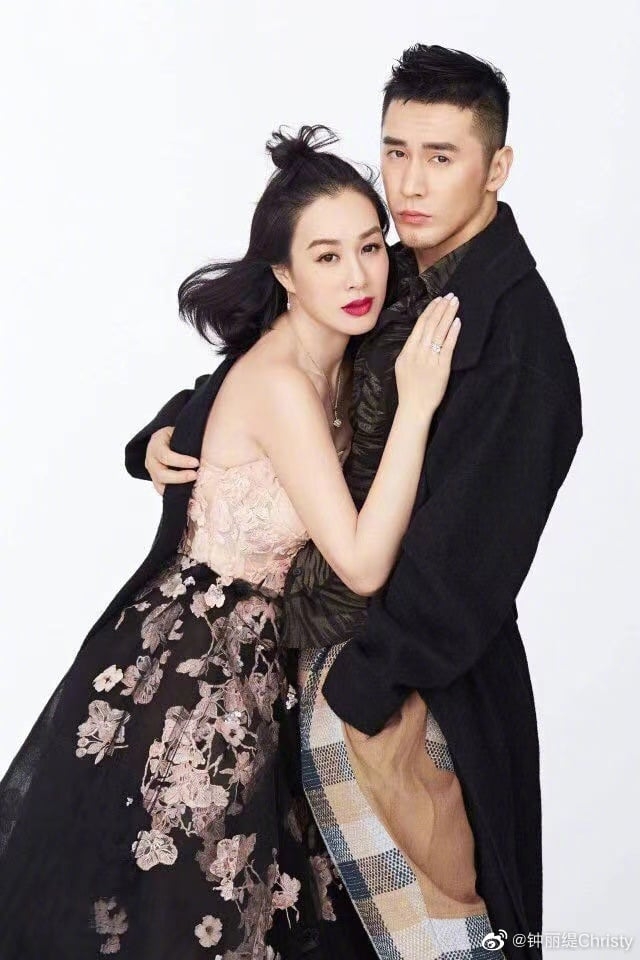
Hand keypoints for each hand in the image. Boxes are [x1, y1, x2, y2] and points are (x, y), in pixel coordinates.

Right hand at [145, 426, 199, 494]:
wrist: (165, 440)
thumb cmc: (175, 435)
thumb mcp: (179, 431)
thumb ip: (189, 438)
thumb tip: (211, 438)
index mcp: (156, 445)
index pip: (166, 456)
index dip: (181, 461)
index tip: (196, 463)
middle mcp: (151, 460)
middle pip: (161, 474)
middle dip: (179, 477)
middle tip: (195, 475)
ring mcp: (152, 472)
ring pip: (160, 485)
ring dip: (178, 487)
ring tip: (193, 487)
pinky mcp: (156, 481)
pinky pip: (163, 491)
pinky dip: (175, 493)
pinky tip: (188, 494)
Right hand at [394, 294, 460, 419]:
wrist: (414, 407)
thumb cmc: (408, 389)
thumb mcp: (402, 366)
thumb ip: (410, 351)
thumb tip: (419, 337)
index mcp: (407, 351)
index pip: (419, 326)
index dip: (430, 311)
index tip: (438, 300)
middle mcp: (418, 352)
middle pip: (430, 325)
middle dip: (440, 308)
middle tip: (450, 296)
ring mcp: (429, 359)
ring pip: (439, 332)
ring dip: (448, 315)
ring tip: (455, 303)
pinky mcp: (441, 367)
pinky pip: (448, 346)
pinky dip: (453, 333)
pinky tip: (458, 322)